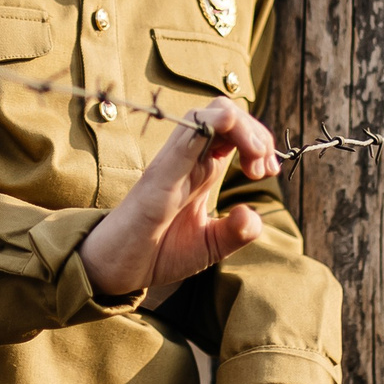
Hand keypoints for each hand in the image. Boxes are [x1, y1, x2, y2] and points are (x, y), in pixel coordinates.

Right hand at [78, 97, 274, 296]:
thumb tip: (254, 214)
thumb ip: (237, 232)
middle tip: (262, 171)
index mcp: (202, 168)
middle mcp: (187, 160)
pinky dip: (204, 129)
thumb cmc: (158, 251)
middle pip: (223, 112)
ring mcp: (170, 167)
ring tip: (255, 164)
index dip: (260, 140)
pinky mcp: (156, 183)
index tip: (267, 172)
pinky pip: (180, 146)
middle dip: (256, 131)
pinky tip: (225, 127)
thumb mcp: (210, 245)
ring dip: (240, 128)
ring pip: (202, 117)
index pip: (234, 129)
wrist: (116, 270)